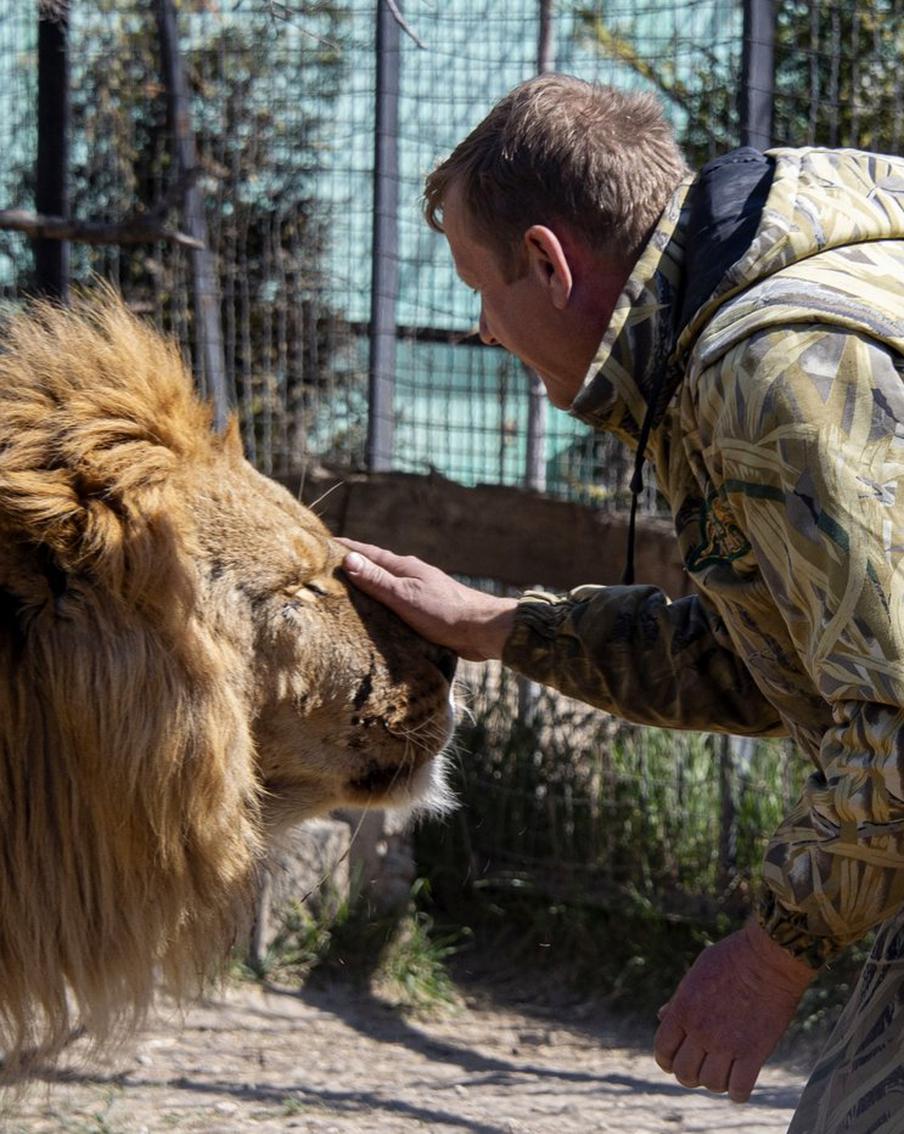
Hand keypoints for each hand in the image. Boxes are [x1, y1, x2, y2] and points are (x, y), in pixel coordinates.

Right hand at [338, 539, 517, 660]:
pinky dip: (380, 606)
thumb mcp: (405, 596)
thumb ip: (378, 580)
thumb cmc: (445, 612)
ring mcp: (419, 592)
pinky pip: (395, 604)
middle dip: (352, 567)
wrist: (482, 631)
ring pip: (386, 586)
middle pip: (375, 568)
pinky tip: (374, 617)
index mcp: (404, 567)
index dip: (346, 548)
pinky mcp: (425, 611)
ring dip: (367, 587)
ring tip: (343, 594)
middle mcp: (410, 576)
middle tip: (325, 570)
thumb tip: (349, 559)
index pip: (368, 553)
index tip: (322, 543)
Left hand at [654, 919, 814, 1102]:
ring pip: (710, 1084)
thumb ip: (678, 999)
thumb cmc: (731, 959)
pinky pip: (739, 1089)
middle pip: (684, 1073)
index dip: (667, 1061)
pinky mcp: (754, 1052)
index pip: (663, 1051)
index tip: (675, 1062)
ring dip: (715, 1082)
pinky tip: (741, 1083)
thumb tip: (661, 1015)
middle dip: (690, 1075)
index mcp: (682, 1010)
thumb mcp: (696, 974)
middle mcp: (700, 1031)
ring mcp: (726, 1044)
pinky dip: (738, 1092)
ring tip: (723, 1071)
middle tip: (702, 1067)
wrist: (768, 957)